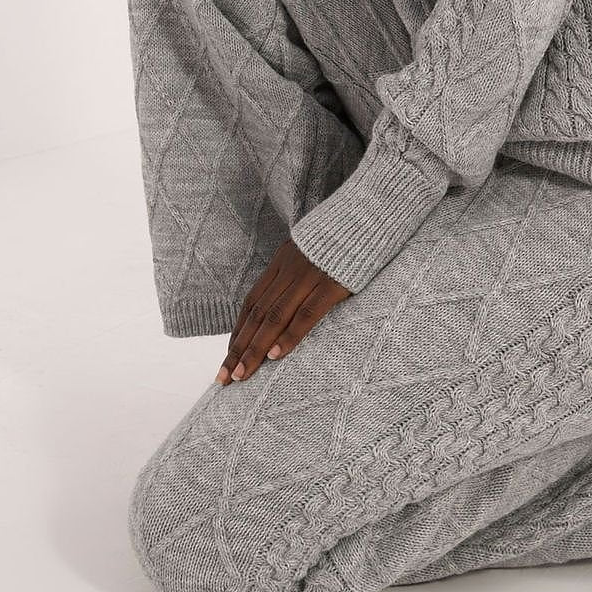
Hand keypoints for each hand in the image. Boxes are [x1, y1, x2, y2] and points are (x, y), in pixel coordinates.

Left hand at [216, 240, 351, 383]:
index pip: (252, 302)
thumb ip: (297, 271)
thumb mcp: (311, 249)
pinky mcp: (332, 284)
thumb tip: (289, 297)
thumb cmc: (343, 237)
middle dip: (239, 349)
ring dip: (255, 349)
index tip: (229, 356)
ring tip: (241, 376)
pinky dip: (289, 335)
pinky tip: (275, 356)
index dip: (239, 331)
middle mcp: (289, 270)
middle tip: (223, 378)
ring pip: (274, 317)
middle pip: (257, 314)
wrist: (368, 213)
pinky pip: (306, 313)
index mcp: (282, 262)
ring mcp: (309, 276)